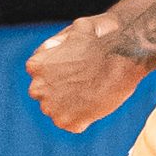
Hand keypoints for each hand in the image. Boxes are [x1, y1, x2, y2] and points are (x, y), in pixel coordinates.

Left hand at [26, 14, 146, 132]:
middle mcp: (37, 88)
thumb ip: (58, 43)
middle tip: (85, 84)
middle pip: (46, 94)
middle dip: (61, 91)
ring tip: (93, 94)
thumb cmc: (101, 40)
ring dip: (71, 106)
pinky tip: (96, 105)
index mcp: (35, 66)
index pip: (41, 75)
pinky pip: (73, 124)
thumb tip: (51, 50)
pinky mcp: (68, 123)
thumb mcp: (73, 30)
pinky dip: (84, 118)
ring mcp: (51, 108)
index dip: (60, 73)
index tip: (77, 71)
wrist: (121, 58)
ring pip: (58, 110)